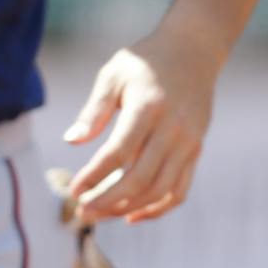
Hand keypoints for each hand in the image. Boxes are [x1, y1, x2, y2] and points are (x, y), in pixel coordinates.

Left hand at [62, 26, 222, 223]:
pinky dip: (157, 208)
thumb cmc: (143, 61)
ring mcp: (189, 143)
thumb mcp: (113, 75)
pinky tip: (130, 215)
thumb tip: (71, 141)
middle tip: (81, 213)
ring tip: (99, 215)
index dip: (95, 176)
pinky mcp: (196, 151)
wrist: (192, 51)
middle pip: (140, 178)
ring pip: (160, 190)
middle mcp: (173, 130)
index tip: (74, 190)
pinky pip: (180, 190)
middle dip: (108, 201)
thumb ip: (94, 110)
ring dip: (128, 208)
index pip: (119, 153)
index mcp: (147, 108)